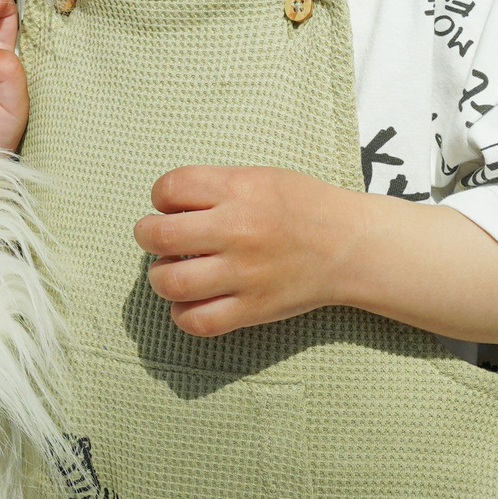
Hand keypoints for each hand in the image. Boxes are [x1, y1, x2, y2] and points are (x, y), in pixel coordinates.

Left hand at [135, 165, 366, 335]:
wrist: (350, 245)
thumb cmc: (300, 206)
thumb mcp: (257, 177)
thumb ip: (212, 186)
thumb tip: (166, 207)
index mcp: (238, 190)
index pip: (169, 188)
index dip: (161, 196)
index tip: (171, 205)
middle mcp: (237, 230)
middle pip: (159, 235)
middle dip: (147, 235)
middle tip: (158, 238)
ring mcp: (244, 274)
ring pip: (170, 282)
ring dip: (159, 276)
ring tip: (172, 269)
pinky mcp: (253, 309)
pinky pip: (198, 321)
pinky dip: (182, 313)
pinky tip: (190, 300)